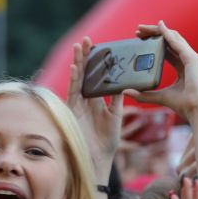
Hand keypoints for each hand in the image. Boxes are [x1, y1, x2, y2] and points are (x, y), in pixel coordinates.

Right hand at [67, 36, 123, 181]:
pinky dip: (74, 80)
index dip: (96, 62)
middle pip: (84, 73)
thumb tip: (124, 81)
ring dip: (78, 63)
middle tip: (87, 40)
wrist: (98, 158)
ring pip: (77, 79)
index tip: (99, 47)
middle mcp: (86, 99)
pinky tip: (75, 68)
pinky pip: (73, 92)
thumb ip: (117, 98)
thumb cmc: (107, 140)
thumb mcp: (116, 115)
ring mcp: (78, 104)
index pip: (95, 76)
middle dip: (85, 57)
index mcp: (97, 99)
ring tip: (79, 47)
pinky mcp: (73, 111)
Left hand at [125, 22, 197, 122]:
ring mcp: (191, 58)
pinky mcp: (192, 59)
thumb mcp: (158, 96)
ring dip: (158, 30)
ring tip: (143, 28)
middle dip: (153, 33)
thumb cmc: (183, 105)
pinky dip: (168, 34)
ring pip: (173, 38)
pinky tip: (159, 28)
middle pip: (169, 40)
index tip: (140, 39)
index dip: (154, 42)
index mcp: (182, 67)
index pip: (166, 49)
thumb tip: (126, 91)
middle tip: (138, 30)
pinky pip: (177, 43)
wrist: (196, 110)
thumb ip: (143, 94)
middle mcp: (187, 60)